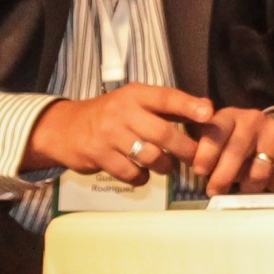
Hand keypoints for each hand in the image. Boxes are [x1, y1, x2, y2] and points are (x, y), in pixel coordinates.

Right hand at [25, 83, 216, 183]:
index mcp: (135, 95)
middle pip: (163, 133)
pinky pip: (132, 173)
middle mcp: (122, 111)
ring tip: (167, 167)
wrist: (64, 128)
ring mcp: (108, 134)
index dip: (189, 106)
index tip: (209, 114)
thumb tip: (207, 109)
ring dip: (165, 166)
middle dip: (185, 149)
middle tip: (196, 158)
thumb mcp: (135, 102)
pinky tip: (143, 174)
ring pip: (150, 156)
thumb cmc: (110, 115)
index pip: (166, 97)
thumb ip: (168, 107)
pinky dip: (143, 178)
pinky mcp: (98, 155)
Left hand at [191, 105, 273, 195]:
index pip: (215, 132)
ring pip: (259, 171)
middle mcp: (253, 119)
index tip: (199, 171)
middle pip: (237, 152)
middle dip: (223, 177)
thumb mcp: (219, 134)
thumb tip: (183, 162)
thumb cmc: (238, 138)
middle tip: (214, 191)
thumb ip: (202, 146)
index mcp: (230, 115)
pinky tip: (267, 183)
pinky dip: (272, 187)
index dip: (206, 153)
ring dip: (249, 186)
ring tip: (244, 187)